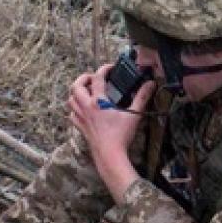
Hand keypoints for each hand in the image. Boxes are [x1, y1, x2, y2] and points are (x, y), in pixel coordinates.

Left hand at [68, 63, 156, 200]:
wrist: (109, 154)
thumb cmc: (121, 136)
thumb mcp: (134, 115)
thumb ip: (142, 97)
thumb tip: (150, 84)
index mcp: (98, 101)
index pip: (98, 77)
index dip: (104, 69)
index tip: (111, 68)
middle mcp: (87, 107)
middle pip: (76, 86)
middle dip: (83, 78)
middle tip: (93, 78)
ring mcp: (81, 117)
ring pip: (71, 99)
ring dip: (77, 92)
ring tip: (87, 91)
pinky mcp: (80, 127)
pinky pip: (72, 114)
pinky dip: (75, 108)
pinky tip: (83, 109)